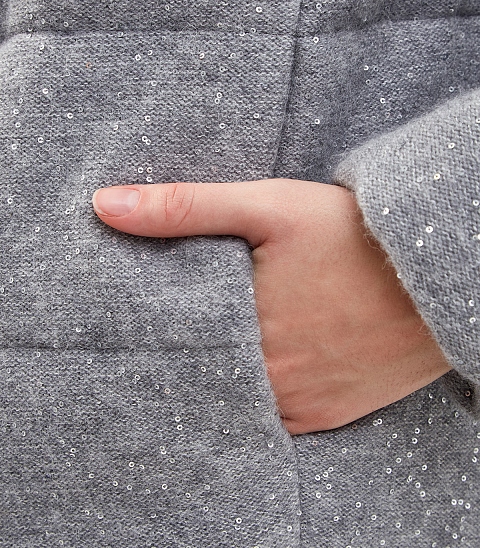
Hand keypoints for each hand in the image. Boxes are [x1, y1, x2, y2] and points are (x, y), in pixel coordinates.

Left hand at [92, 179, 450, 433]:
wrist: (434, 271)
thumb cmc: (351, 234)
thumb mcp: (267, 206)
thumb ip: (184, 207)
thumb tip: (104, 206)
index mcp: (244, 330)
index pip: (171, 342)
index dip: (154, 328)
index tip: (141, 317)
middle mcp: (269, 378)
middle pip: (203, 373)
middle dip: (188, 352)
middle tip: (181, 326)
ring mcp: (300, 404)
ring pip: (235, 399)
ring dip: (222, 374)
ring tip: (217, 343)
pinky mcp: (327, 415)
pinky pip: (273, 418)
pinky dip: (256, 395)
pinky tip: (258, 363)